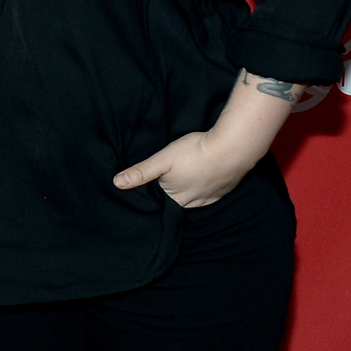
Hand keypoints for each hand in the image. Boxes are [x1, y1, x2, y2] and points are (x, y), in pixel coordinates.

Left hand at [112, 130, 257, 207]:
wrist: (233, 148)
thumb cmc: (195, 151)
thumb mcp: (163, 159)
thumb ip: (141, 172)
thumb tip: (117, 184)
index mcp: (176, 198)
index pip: (159, 202)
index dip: (152, 195)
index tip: (146, 187)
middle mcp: (193, 203)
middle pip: (176, 201)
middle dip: (168, 194)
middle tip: (164, 180)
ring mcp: (211, 198)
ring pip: (193, 198)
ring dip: (186, 191)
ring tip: (181, 179)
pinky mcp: (223, 190)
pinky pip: (208, 194)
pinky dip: (202, 188)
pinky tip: (200, 179)